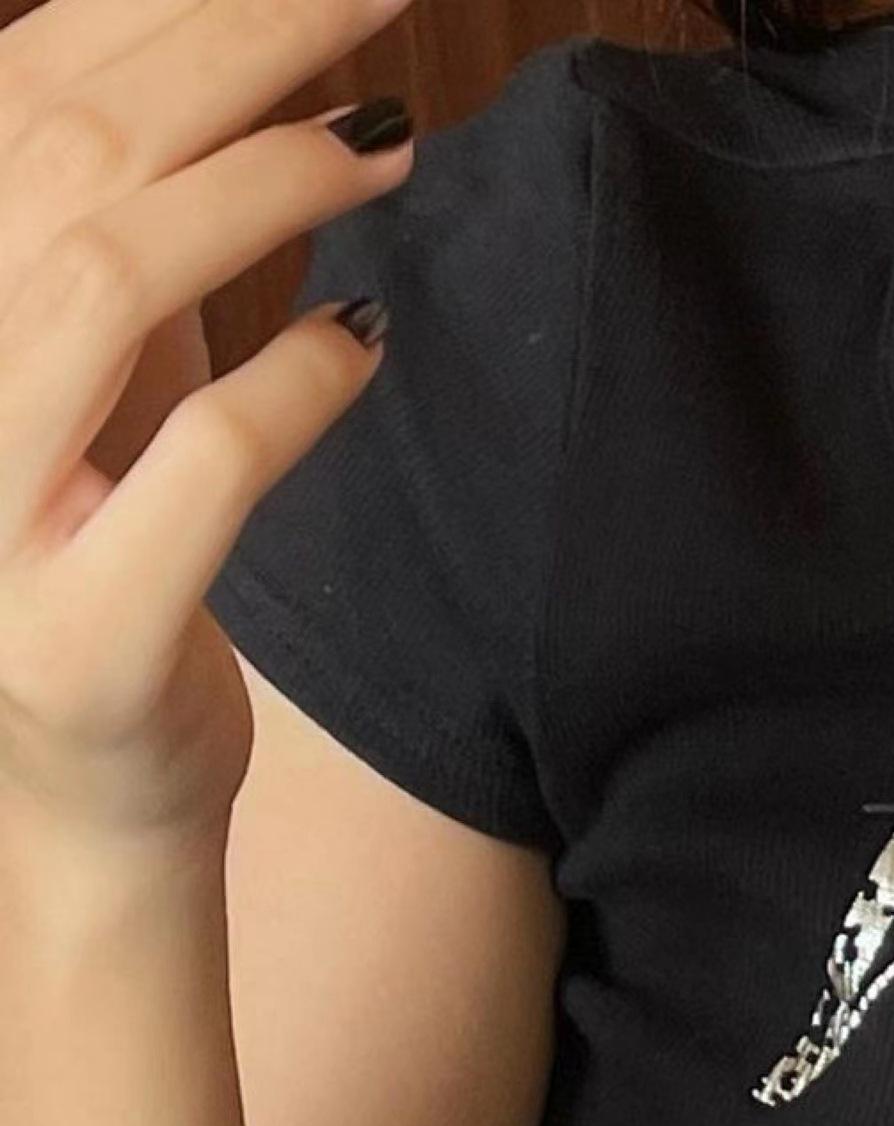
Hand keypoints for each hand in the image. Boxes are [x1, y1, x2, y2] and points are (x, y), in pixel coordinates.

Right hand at [0, 0, 416, 853]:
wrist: (90, 809)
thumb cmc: (113, 580)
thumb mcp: (112, 397)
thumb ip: (141, 265)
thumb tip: (240, 98)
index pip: (28, 97)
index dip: (170, 8)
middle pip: (66, 150)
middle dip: (231, 43)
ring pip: (98, 276)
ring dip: (262, 185)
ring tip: (389, 144)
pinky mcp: (83, 632)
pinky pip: (195, 467)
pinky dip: (292, 384)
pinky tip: (368, 337)